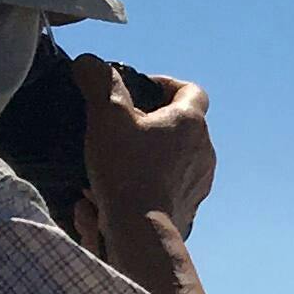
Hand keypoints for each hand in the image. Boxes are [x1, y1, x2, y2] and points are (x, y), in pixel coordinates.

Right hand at [76, 53, 215, 243]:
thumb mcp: (107, 117)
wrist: (141, 231)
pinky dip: (147, 181)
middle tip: (119, 126)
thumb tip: (89, 62)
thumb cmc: (126, 171)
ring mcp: (200, 179)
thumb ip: (99, 83)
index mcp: (190, 122)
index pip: (191, 90)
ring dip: (147, 153)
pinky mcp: (190, 205)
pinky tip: (119, 188)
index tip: (140, 90)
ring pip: (174, 156)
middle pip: (180, 124)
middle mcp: (204, 149)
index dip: (165, 84)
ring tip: (114, 160)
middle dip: (150, 122)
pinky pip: (169, 185)